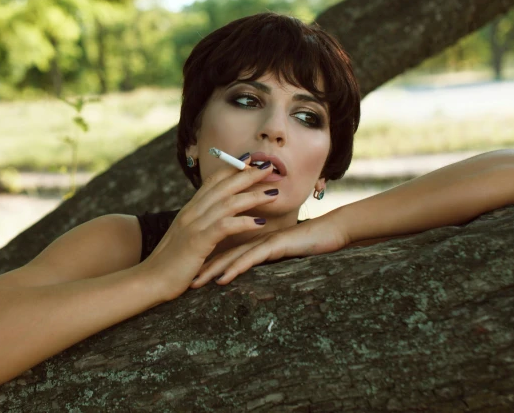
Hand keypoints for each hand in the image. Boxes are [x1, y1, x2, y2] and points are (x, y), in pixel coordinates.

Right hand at [140, 156, 278, 301]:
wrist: (149, 281)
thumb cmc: (169, 264)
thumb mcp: (184, 238)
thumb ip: (198, 226)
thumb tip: (216, 221)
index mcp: (189, 210)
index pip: (213, 181)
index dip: (233, 169)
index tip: (251, 161)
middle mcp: (191, 212)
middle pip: (224, 186)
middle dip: (248, 174)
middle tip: (269, 167)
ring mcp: (193, 225)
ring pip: (228, 203)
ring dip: (253, 196)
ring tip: (273, 193)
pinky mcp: (197, 242)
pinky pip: (225, 226)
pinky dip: (244, 222)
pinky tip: (260, 223)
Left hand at [189, 213, 349, 286]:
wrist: (333, 230)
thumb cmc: (308, 240)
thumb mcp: (280, 249)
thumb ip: (263, 253)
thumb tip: (249, 263)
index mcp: (251, 235)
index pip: (220, 244)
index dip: (201, 254)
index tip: (182, 268)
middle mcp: (253, 235)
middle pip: (220, 249)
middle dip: (198, 264)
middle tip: (179, 278)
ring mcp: (263, 239)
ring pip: (231, 254)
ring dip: (211, 269)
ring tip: (194, 283)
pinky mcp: (276, 245)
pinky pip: (252, 258)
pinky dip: (235, 268)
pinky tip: (223, 280)